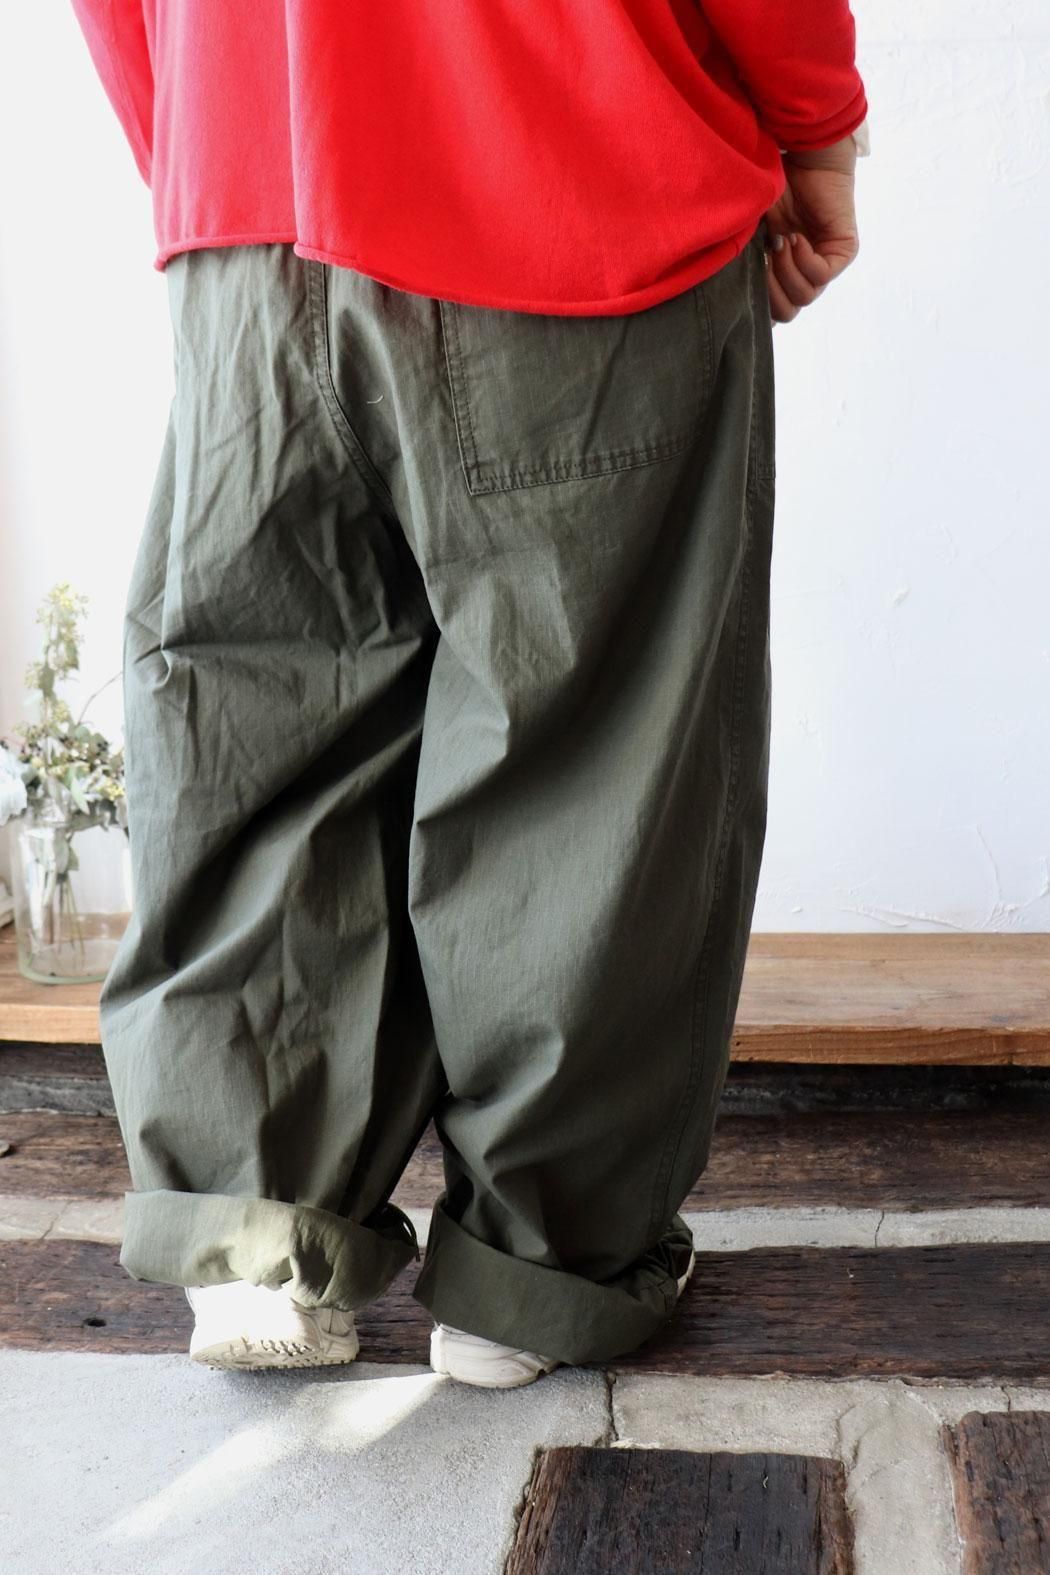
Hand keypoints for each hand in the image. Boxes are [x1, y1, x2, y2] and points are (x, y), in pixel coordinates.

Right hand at [764, 134, 859, 323]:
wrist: (798, 155)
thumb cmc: (769, 188)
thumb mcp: (749, 234)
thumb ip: (745, 266)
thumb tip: (734, 300)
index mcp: (781, 273)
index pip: (772, 312)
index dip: (757, 304)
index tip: (747, 273)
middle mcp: (803, 272)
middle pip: (787, 312)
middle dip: (771, 292)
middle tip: (764, 260)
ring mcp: (824, 262)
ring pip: (805, 297)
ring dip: (786, 272)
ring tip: (780, 242)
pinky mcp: (843, 250)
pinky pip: (822, 275)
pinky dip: (804, 260)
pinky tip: (795, 237)